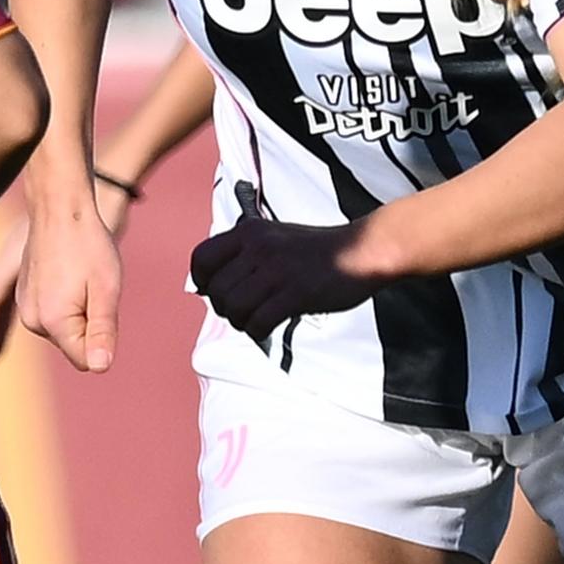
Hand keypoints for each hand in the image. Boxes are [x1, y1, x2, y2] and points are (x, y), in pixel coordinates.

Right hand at [0, 176, 133, 371]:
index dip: (102, 339)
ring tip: (81, 277)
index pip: (85, 359)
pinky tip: (70, 275)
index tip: (102, 304)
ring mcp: (24, 307)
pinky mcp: (23, 295)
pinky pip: (51, 315)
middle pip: (72, 345)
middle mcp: (32, 320)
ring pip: (62, 329)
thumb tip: (100, 367)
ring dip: (77, 313)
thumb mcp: (106, 289)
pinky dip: (64, 303)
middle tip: (93, 286)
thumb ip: (102, 332)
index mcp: (52, 321)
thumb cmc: (89, 245)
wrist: (61, 207)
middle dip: (88, 325)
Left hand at [187, 210, 373, 345]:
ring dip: (240, 322)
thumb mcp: (275, 237)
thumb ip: (244, 253)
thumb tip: (209, 282)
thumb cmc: (318, 249)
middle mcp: (259, 248)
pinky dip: (258, 331)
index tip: (211, 291)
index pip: (202, 257)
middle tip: (242, 311)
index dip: (201, 280)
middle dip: (224, 308)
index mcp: (250, 232)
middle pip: (216, 290)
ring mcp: (277, 270)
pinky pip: (258, 321)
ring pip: (234, 308)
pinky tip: (268, 327)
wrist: (362, 250)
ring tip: (255, 319)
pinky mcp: (296, 293)